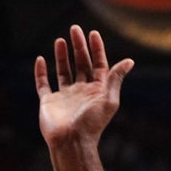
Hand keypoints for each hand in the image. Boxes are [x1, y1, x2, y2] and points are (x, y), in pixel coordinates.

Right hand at [34, 25, 133, 148]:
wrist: (71, 141)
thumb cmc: (92, 122)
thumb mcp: (108, 98)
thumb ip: (115, 78)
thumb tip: (130, 61)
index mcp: (98, 90)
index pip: (99, 64)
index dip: (97, 49)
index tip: (92, 33)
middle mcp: (82, 91)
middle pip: (81, 64)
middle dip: (79, 46)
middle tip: (75, 28)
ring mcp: (65, 96)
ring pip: (63, 71)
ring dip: (62, 56)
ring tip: (60, 40)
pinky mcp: (49, 102)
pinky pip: (43, 84)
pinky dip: (41, 72)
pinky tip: (41, 59)